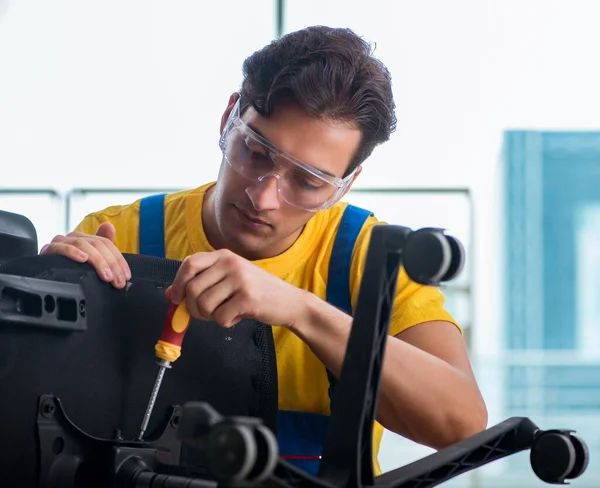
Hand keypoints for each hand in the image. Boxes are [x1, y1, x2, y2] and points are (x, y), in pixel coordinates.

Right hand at [40, 222, 130, 287]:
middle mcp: (74, 237)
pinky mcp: (48, 249)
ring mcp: (61, 242)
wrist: (45, 276)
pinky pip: (61, 248)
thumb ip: (103, 245)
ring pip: (83, 244)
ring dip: (98, 261)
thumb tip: (109, 226)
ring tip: (106, 275)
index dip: (119, 259)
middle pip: (98, 244)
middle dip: (111, 264)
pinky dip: (73, 252)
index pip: (107, 243)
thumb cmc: (71, 268)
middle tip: (117, 280)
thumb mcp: (91, 260)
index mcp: (86, 238)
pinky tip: (83, 259)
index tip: (126, 276)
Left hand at [167, 249, 306, 327]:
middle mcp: (231, 262)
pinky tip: (239, 315)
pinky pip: (221, 317)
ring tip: (227, 312)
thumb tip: (170, 294)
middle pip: (192, 289)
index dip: (178, 283)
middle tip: (208, 313)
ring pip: (204, 305)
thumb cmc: (257, 292)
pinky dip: (226, 323)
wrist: (290, 302)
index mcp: (224, 255)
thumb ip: (201, 284)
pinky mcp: (248, 297)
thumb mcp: (228, 281)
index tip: (177, 299)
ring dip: (211, 317)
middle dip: (194, 308)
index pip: (189, 264)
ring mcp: (240, 279)